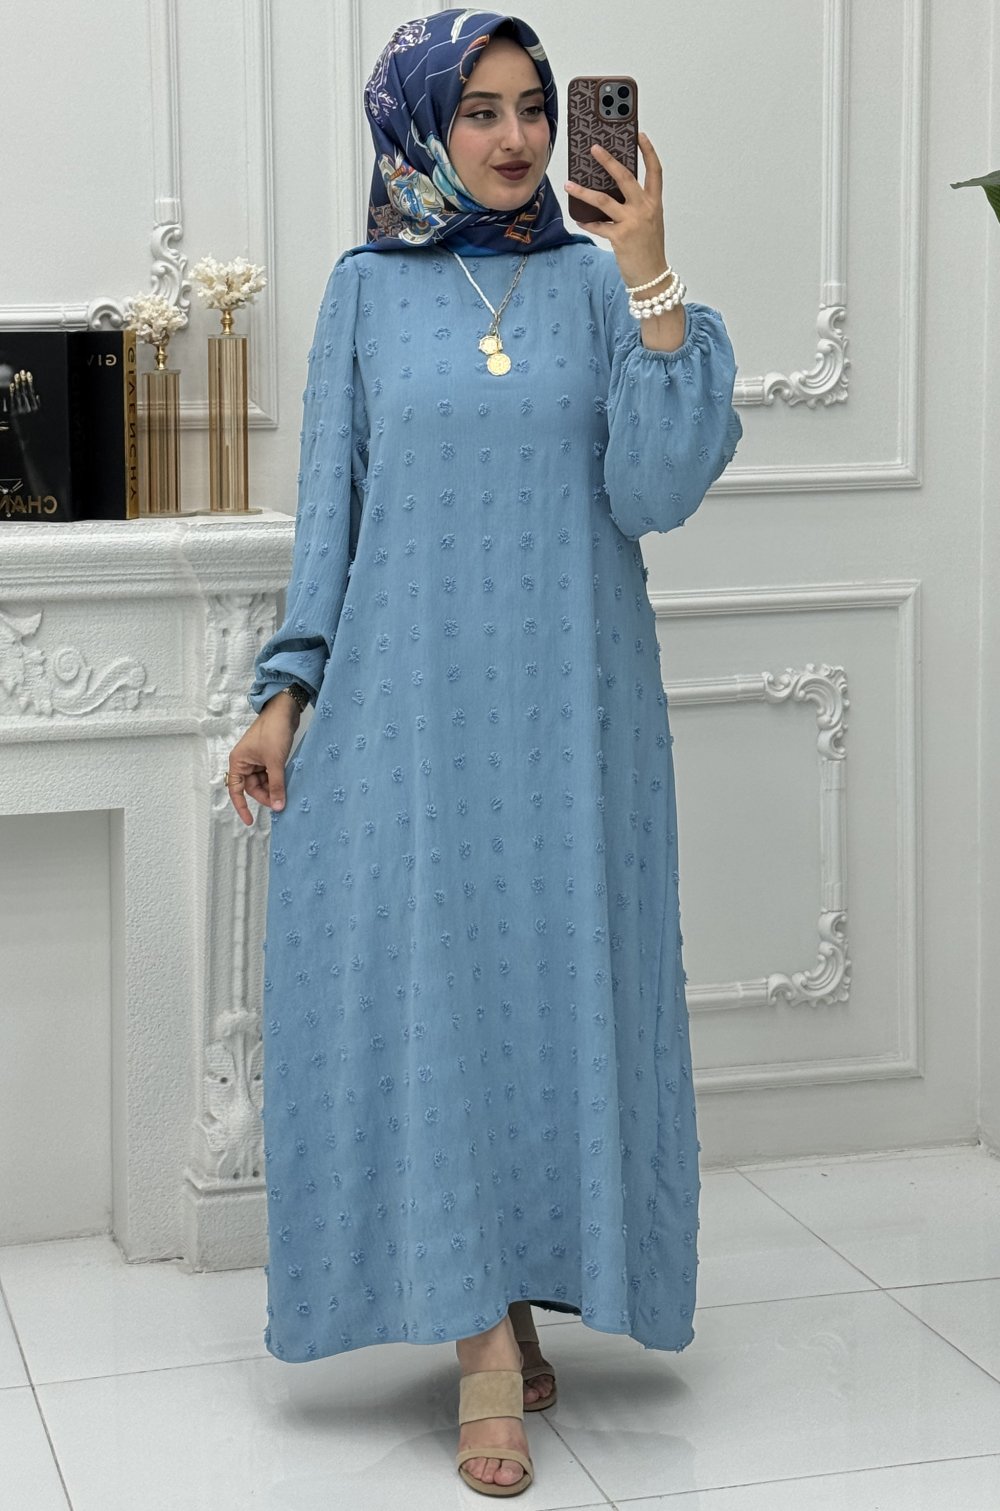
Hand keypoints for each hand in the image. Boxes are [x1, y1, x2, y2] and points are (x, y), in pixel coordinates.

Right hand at [226, 695, 298, 826]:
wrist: (284, 710)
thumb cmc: (274, 731)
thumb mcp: (275, 762)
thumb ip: (276, 785)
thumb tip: (278, 806)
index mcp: (238, 762)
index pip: (236, 791)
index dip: (242, 807)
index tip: (250, 821)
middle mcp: (245, 762)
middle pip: (252, 788)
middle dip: (266, 795)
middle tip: (281, 802)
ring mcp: (256, 759)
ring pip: (263, 782)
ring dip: (273, 788)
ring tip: (286, 792)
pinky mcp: (268, 756)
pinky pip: (270, 774)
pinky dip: (277, 780)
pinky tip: (287, 783)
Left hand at [565, 131, 667, 288]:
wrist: (652, 278)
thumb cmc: (649, 250)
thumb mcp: (649, 223)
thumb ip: (636, 206)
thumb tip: (612, 192)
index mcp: (654, 203)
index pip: (655, 171)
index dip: (648, 151)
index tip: (639, 135)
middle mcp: (645, 209)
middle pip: (625, 177)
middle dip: (608, 160)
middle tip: (594, 148)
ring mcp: (632, 222)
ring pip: (604, 200)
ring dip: (583, 191)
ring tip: (569, 184)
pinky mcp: (620, 237)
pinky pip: (598, 226)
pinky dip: (587, 222)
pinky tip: (579, 219)